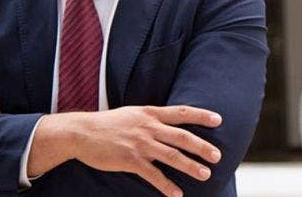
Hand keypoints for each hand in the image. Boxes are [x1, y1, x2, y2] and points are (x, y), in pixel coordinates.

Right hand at [29, 105, 222, 196]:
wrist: (82, 133)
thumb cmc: (108, 124)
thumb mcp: (133, 113)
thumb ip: (151, 117)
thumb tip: (169, 122)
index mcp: (150, 113)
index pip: (181, 113)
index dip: (201, 115)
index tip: (219, 120)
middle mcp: (149, 127)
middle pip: (182, 137)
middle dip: (202, 146)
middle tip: (218, 155)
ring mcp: (140, 144)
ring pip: (172, 156)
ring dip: (190, 166)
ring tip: (205, 174)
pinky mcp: (130, 160)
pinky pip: (153, 175)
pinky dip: (166, 185)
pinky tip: (177, 194)